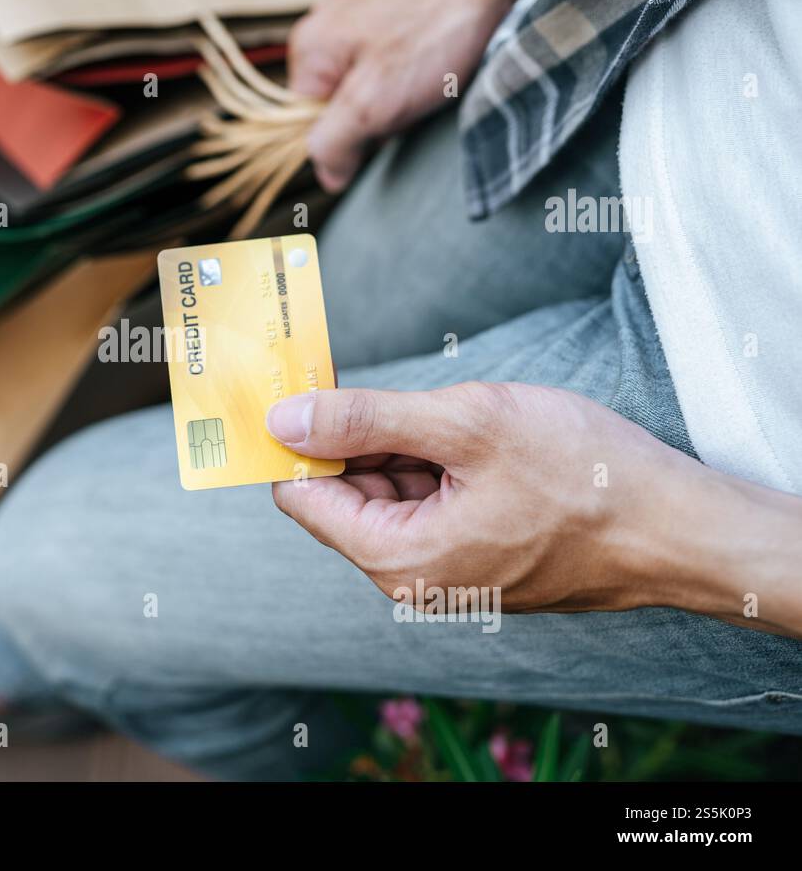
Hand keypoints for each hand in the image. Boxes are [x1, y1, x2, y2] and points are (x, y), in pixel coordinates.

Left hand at [267, 383, 801, 635]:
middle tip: (400, 385)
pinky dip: (436, 462)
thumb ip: (365, 419)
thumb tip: (282, 419)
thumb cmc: (585, 476)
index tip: (300, 383)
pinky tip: (478, 437)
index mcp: (397, 558)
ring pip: (391, 491)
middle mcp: (412, 577)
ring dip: (405, 443)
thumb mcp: (466, 423)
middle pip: (345, 492)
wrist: (680, 528)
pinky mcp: (476, 557)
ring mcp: (446, 571)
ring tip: (463, 417)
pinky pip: (431, 502)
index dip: (295, 437)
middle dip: (360, 434)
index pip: (301, 495)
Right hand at [288, 0, 571, 190]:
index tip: (383, 129)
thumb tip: (327, 174)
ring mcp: (362, 22)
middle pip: (342, 111)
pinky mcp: (397, 17)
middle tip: (412, 101)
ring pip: (375, 92)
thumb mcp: (373, 101)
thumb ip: (335, 143)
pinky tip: (443, 62)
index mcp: (309, 52)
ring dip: (406, 100)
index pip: (308, 129)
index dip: (349, 143)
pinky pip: (399, 68)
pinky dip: (423, 76)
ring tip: (434, 75)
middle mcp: (328, 33)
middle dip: (380, 120)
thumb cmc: (437, 21)